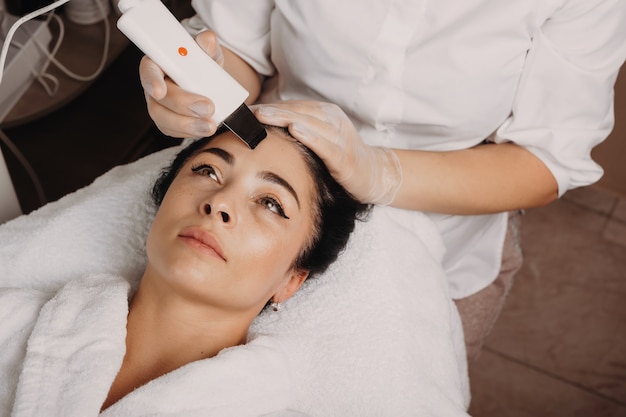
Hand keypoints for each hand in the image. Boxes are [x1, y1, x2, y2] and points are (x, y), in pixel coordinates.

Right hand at [139, 30, 223, 137]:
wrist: (209, 81)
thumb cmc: (201, 63)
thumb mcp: (206, 51)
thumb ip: (206, 45)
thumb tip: (208, 40)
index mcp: (158, 63)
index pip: (148, 70)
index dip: (152, 81)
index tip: (160, 91)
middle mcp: (154, 86)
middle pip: (159, 101)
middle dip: (183, 106)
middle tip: (207, 108)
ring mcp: (160, 106)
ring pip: (164, 120)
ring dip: (188, 125)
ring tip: (210, 125)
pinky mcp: (169, 122)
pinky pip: (175, 132)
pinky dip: (191, 132)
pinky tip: (205, 128)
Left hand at [255, 101, 401, 204]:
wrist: (375, 175)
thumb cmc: (342, 157)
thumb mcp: (320, 140)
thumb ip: (299, 132)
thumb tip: (266, 129)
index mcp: (325, 114)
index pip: (293, 107)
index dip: (270, 108)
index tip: (246, 111)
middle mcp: (333, 121)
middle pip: (298, 111)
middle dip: (272, 111)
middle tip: (248, 112)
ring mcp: (340, 138)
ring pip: (309, 123)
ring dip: (284, 118)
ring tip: (263, 115)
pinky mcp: (345, 157)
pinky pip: (325, 145)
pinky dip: (310, 136)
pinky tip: (294, 130)